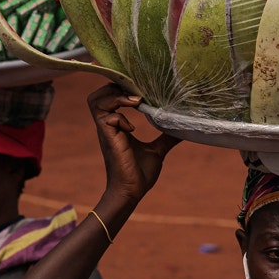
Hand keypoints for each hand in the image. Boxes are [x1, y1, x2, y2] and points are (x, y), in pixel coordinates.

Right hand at [89, 84, 178, 206]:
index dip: (119, 88)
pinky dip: (120, 116)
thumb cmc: (140, 174)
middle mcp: (109, 125)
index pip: (109, 97)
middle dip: (114, 87)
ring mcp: (107, 131)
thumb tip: (182, 128)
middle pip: (97, 95)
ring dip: (115, 97)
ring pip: (96, 101)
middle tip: (135, 91)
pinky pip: (107, 117)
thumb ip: (166, 137)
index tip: (139, 87)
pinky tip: (132, 127)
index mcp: (117, 125)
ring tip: (135, 102)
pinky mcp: (108, 138)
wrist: (131, 192)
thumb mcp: (157, 150)